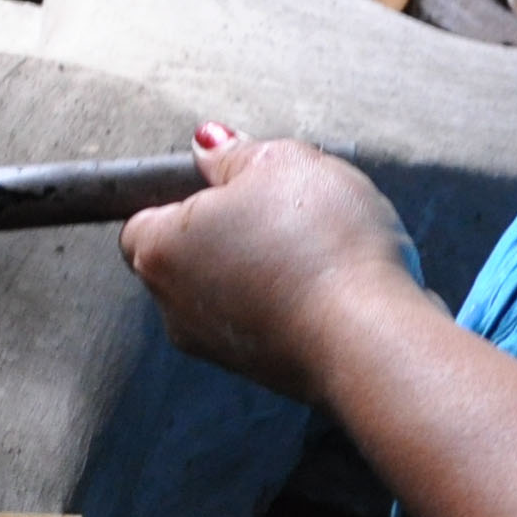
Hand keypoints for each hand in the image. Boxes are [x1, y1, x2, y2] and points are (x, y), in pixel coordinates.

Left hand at [118, 126, 434, 402]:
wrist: (371, 339)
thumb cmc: (319, 246)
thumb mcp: (280, 163)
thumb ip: (233, 154)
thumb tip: (208, 146)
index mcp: (159, 250)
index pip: (144, 218)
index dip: (187, 195)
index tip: (232, 185)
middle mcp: (175, 307)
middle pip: (188, 256)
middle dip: (230, 230)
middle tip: (282, 210)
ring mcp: (217, 347)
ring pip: (231, 289)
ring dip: (264, 267)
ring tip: (316, 249)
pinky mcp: (262, 370)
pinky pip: (266, 320)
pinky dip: (290, 301)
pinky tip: (331, 285)